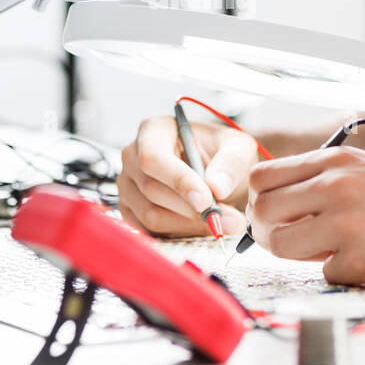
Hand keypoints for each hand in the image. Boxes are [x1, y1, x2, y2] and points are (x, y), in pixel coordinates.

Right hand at [117, 115, 254, 236]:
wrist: (216, 174)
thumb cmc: (221, 154)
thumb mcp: (237, 148)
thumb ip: (230, 162)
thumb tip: (216, 186)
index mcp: (153, 130)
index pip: (153, 157)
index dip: (178, 181)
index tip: (206, 200)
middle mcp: (133, 156)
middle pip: (151, 189)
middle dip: (191, 208)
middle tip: (226, 218)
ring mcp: (127, 185)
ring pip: (150, 214)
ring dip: (188, 224)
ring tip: (220, 222)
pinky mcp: (130, 210)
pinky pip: (149, 230)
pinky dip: (179, 233)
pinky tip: (200, 226)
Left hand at [247, 146, 364, 285]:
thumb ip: (323, 179)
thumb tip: (280, 202)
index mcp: (336, 162)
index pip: (263, 176)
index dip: (259, 199)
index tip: (271, 213)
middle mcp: (335, 187)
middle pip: (263, 211)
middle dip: (266, 231)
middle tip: (286, 240)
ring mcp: (345, 224)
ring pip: (279, 245)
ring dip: (293, 255)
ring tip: (321, 252)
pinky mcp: (357, 261)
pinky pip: (321, 271)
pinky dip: (336, 271)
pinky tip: (362, 261)